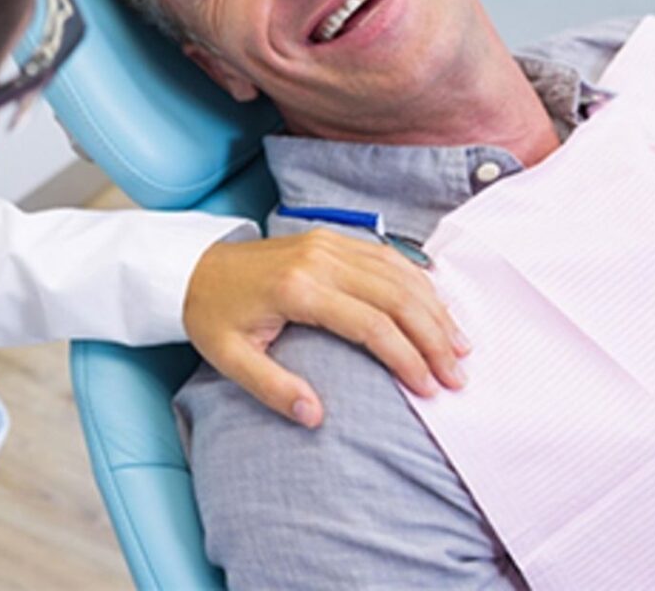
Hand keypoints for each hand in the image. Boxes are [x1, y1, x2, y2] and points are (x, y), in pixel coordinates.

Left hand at [183, 228, 468, 428]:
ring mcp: (327, 243)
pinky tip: (436, 303)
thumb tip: (316, 417)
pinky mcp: (330, 237)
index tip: (430, 389)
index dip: (407, 358)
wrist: (193, 267)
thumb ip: (272, 388)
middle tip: (459, 374)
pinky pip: (385, 254)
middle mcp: (319, 260)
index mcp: (297, 290)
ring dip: (433, 308)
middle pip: (395, 296)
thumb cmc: (213, 315)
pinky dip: (417, 278)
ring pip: (397, 272)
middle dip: (433, 337)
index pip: (370, 325)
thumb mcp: (229, 359)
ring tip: (460, 344)